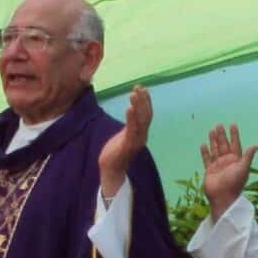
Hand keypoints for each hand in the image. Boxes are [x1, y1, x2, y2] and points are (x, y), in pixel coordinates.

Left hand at [100, 85, 151, 201]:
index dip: (146, 101)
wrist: (112, 170)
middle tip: (139, 87)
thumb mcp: (124, 135)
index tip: (143, 88)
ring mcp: (136, 141)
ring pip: (140, 121)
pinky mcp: (128, 145)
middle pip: (146, 115)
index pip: (146, 114)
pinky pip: (131, 130)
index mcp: (141, 133)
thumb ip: (130, 125)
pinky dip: (132, 118)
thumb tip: (132, 112)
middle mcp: (142, 136)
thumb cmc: (116, 152)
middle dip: (143, 100)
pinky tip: (129, 108)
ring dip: (138, 106)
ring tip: (134, 93)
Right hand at [201, 123, 256, 217]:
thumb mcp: (243, 168)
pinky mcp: (209, 171)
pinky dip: (205, 152)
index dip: (234, 135)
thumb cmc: (235, 184)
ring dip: (213, 141)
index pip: (235, 144)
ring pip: (215, 150)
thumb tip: (256, 145)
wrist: (223, 198)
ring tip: (211, 130)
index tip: (232, 125)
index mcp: (237, 161)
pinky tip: (203, 145)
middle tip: (219, 125)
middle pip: (224, 145)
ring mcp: (218, 166)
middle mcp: (227, 162)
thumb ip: (248, 156)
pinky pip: (207, 159)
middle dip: (222, 135)